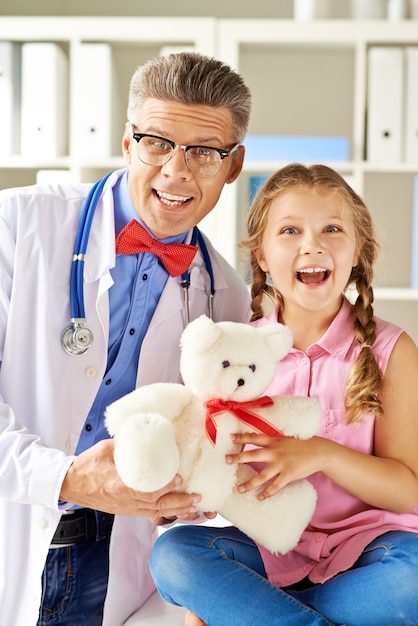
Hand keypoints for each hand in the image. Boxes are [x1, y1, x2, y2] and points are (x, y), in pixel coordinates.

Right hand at [60, 439, 200, 523]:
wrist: (71, 484)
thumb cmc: (87, 466)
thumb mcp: (106, 448)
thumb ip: (126, 442)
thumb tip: (144, 430)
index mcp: (118, 485)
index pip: (145, 490)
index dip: (164, 487)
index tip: (178, 478)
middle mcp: (125, 501)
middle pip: (156, 506)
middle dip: (179, 504)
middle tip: (197, 498)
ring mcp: (126, 508)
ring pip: (156, 513)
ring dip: (177, 511)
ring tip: (194, 508)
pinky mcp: (127, 510)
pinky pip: (149, 514)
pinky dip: (166, 514)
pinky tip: (178, 512)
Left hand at [225, 432, 321, 499]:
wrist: (318, 451)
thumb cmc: (301, 445)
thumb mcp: (285, 439)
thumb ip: (273, 442)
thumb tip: (261, 442)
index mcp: (274, 441)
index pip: (255, 438)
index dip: (242, 437)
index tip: (230, 438)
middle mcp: (275, 451)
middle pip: (253, 454)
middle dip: (238, 458)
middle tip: (226, 460)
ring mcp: (281, 464)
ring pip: (262, 475)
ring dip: (250, 483)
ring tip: (239, 489)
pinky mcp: (289, 475)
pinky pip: (275, 486)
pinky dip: (267, 492)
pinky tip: (260, 497)